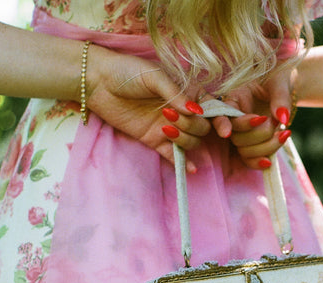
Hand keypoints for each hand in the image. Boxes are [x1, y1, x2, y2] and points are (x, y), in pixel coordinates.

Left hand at [85, 45, 211, 172]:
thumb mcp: (154, 75)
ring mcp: (169, 127)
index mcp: (186, 93)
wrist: (97, 82)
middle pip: (202, 129)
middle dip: (192, 126)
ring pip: (190, 143)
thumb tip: (196, 111)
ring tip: (166, 129)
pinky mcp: (154, 140)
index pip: (211, 109)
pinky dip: (182, 163)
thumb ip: (176, 94)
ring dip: (184, 140)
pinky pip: (173, 155)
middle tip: (172, 115)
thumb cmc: (127, 72)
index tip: (224, 131)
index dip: (222, 121)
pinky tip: (191, 170)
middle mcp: (181, 112)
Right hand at [212, 66, 294, 169]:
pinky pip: (249, 160)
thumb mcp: (280, 83)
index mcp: (235, 97)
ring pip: (244, 151)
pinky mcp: (250, 145)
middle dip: (258, 134)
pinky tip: (269, 161)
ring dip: (265, 147)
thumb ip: (280, 98)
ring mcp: (242, 134)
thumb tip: (282, 118)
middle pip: (235, 136)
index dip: (221, 124)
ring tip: (284, 133)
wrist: (283, 89)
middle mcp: (234, 118)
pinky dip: (259, 162)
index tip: (226, 133)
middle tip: (275, 122)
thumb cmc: (278, 79)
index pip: (223, 112)